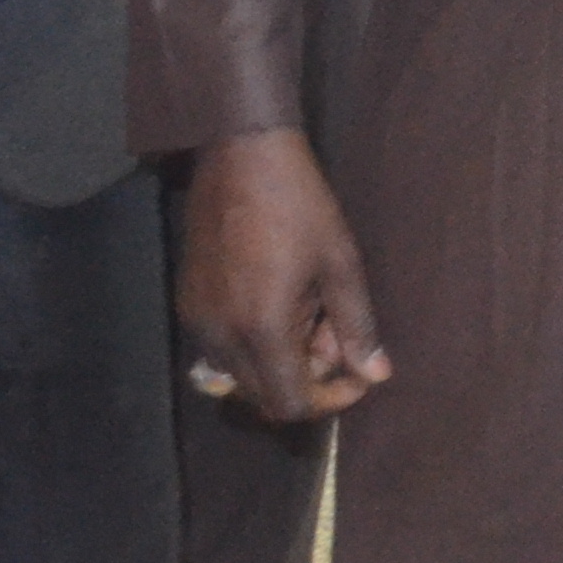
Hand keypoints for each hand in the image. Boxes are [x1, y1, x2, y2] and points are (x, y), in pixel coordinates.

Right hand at [176, 128, 390, 424]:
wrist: (241, 159)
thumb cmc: (301, 206)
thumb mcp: (341, 265)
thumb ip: (357, 327)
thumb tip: (376, 376)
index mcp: (261, 329)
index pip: (289, 403)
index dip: (330, 400)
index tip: (357, 375)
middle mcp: (219, 337)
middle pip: (263, 396)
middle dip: (308, 378)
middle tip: (336, 333)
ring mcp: (196, 323)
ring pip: (242, 375)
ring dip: (282, 362)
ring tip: (313, 312)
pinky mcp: (186, 306)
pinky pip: (223, 350)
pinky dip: (256, 344)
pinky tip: (283, 302)